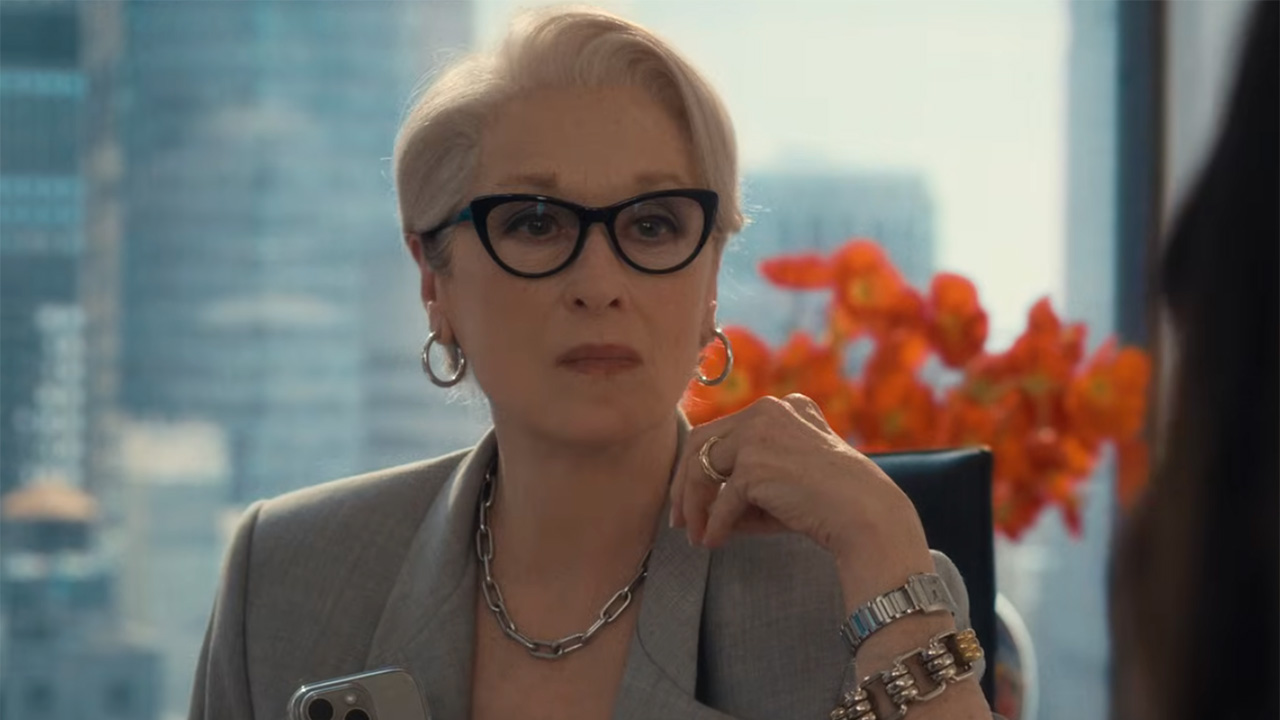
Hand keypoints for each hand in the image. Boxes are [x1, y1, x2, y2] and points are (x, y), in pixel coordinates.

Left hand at [670, 394, 934, 609]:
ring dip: (693, 506)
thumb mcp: (786, 483)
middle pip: (702, 443)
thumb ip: (746, 484)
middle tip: (679, 520)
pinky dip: (715, 525)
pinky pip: (722, 500)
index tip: (692, 498)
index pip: (724, 431)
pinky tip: (715, 543)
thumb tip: (700, 509)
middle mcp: (768, 410)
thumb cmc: (831, 506)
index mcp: (783, 407)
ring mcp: (759, 433)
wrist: (868, 516)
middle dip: (684, 485)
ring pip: (702, 468)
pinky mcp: (755, 464)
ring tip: (694, 535)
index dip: (700, 466)